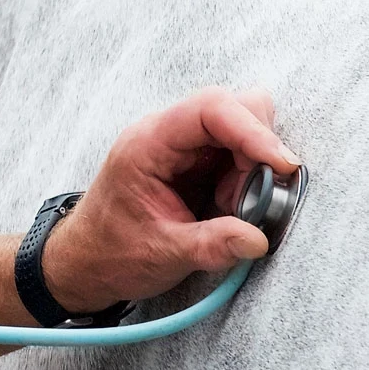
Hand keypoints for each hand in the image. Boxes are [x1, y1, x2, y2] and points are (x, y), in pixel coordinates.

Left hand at [39, 86, 298, 314]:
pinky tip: (228, 208)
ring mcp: (181, 146)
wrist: (85, 261)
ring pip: (240, 130)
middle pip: (232, 108)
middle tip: (254, 197)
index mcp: (148, 144)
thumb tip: (258, 238)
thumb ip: (211, 245)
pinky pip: (235, 155)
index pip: (209, 109)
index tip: (283, 165)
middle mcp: (165, 134)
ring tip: (231, 209)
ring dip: (252, 169)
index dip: (253, 130)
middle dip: (257, 149)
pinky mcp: (194, 162)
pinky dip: (246, 179)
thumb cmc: (112, 252)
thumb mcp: (162, 254)